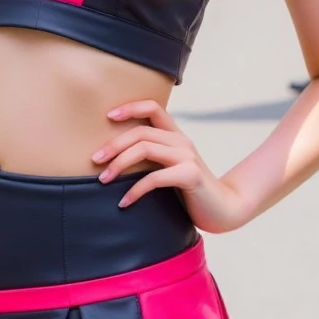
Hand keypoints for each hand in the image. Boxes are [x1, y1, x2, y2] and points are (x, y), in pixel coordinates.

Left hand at [92, 101, 250, 233]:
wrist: (223, 210)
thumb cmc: (190, 191)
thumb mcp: (170, 168)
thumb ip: (152, 158)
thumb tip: (114, 158)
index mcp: (176, 135)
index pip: (153, 108)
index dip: (130, 107)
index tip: (108, 116)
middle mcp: (182, 141)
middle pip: (140, 132)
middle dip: (113, 145)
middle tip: (95, 160)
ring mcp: (187, 156)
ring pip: (144, 148)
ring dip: (118, 164)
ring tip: (103, 180)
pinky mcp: (190, 175)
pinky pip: (154, 177)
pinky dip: (135, 190)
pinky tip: (124, 202)